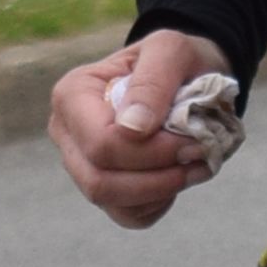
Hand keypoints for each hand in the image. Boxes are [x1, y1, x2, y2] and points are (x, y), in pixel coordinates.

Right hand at [52, 26, 237, 228]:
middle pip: (100, 182)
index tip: (193, 137)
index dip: (151, 151)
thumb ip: (152, 82)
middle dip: (157, 176)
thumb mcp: (170, 50)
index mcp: (72, 96)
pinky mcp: (107, 189)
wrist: (188, 75)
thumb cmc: (174, 59)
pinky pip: (129, 215)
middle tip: (199, 154)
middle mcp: (67, 134)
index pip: (101, 144)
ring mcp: (83, 165)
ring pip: (113, 203)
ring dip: (162, 190)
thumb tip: (132, 128)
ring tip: (197, 164)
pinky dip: (159, 203)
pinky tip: (177, 175)